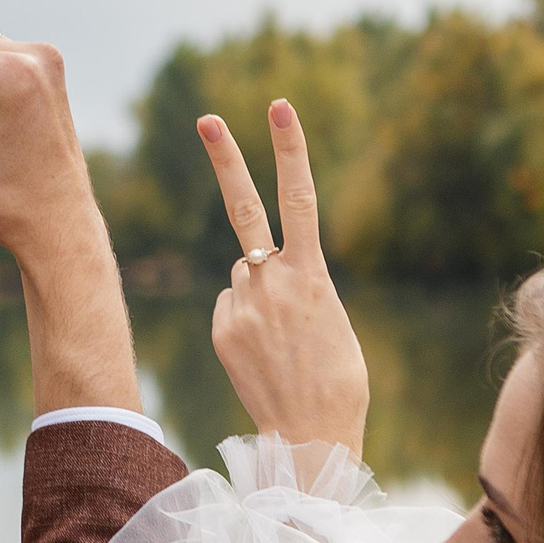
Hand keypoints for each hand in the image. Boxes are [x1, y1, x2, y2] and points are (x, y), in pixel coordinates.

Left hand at [199, 101, 367, 455]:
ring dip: (260, 291)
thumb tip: (257, 269)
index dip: (289, 149)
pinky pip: (232, 305)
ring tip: (284, 338)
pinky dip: (245, 319)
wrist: (311, 434)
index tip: (278, 107)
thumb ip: (297, 282)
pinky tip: (263, 351)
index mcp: (312, 274)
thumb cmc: (338, 379)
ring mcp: (243, 304)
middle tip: (205, 118)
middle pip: (245, 208)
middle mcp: (272, 281)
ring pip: (245, 272)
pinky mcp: (223, 329)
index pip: (299, 197)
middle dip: (225, 159)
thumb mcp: (331, 317)